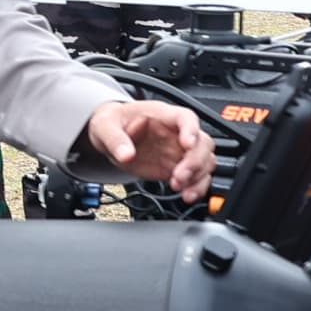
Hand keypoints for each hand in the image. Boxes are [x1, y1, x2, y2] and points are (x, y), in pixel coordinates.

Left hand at [83, 98, 216, 195]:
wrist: (108, 137)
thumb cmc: (111, 123)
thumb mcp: (105, 126)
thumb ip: (116, 139)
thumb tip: (126, 154)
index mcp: (162, 115)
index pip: (186, 117)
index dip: (191, 130)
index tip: (187, 144)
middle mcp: (176, 132)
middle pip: (202, 142)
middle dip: (196, 161)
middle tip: (179, 176)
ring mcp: (178, 151)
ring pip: (205, 162)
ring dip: (198, 177)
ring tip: (179, 187)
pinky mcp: (176, 168)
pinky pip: (197, 178)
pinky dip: (196, 188)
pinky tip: (186, 195)